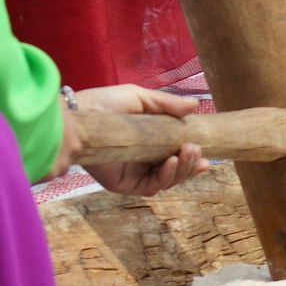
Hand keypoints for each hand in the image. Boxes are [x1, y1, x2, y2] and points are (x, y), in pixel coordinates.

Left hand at [63, 85, 208, 196]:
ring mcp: (134, 174)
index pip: (175, 155)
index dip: (192, 156)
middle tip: (197, 150)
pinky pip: (151, 187)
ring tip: (189, 153)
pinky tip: (171, 162)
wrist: (79, 116)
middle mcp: (143, 161)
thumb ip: (167, 104)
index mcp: (148, 142)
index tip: (206, 151)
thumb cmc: (104, 104)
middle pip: (176, 171)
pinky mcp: (123, 185)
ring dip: (183, 170)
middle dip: (191, 163)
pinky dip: (165, 177)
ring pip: (168, 181)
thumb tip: (195, 105)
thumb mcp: (140, 98)